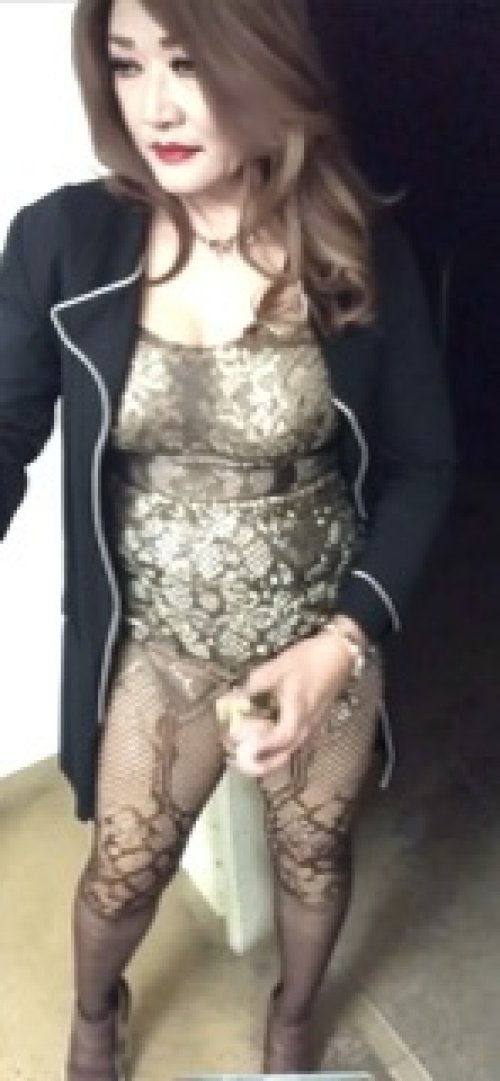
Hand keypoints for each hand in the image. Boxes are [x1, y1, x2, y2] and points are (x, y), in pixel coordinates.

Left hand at [217, 629, 355, 775]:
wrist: (338, 656)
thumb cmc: (309, 659)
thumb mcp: (276, 668)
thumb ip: (252, 687)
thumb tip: (230, 702)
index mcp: (299, 711)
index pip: (280, 737)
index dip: (258, 743)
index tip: (237, 738)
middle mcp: (305, 727)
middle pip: (282, 757)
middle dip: (256, 764)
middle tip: (234, 758)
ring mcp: (309, 729)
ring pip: (285, 754)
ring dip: (262, 759)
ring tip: (240, 752)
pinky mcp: (307, 726)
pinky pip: (288, 746)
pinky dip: (271, 750)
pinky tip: (256, 741)